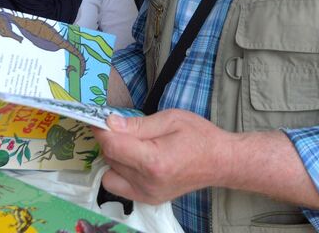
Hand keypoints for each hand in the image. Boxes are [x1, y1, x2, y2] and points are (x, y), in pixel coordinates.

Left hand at [93, 109, 227, 203]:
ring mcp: (147, 195)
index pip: (112, 146)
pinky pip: (119, 186)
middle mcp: (147, 183)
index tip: (98, 118)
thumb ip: (137, 123)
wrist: (220, 161)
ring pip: (110, 173)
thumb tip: (109, 123)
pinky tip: (135, 159)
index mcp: (154, 161)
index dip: (101, 130)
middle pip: (109, 159)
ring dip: (114, 157)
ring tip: (132, 145)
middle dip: (110, 140)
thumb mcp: (170, 118)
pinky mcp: (148, 200)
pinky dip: (120, 171)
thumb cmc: (198, 135)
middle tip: (122, 126)